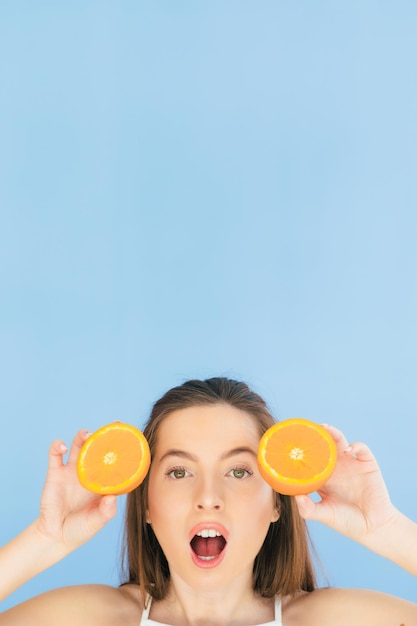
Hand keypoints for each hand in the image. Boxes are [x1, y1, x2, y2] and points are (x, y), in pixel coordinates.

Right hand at [36, 430, 116, 551]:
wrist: (55, 537)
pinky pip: (55, 455)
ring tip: (86, 435)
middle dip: (104, 435)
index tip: (129, 435)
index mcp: (103, 481)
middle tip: (112, 426)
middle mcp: (89, 472)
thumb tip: (112, 498)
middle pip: (98, 448)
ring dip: (83, 436)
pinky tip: (62, 447)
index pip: (114, 460)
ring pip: (78, 446)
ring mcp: (72, 471)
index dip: (122, 448)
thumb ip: (105, 512)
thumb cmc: (80, 529)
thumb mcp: (96, 522)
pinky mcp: (55, 474)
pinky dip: (57, 446)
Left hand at [295, 425, 397, 546]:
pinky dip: (355, 445)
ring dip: (333, 433)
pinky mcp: (367, 465)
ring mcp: (351, 464)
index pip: (310, 459)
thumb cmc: (347, 522)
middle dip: (316, 435)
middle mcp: (336, 467)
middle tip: (307, 428)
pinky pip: (361, 448)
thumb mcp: (325, 515)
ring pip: (340, 441)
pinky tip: (347, 450)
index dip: (302, 450)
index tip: (290, 443)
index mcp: (323, 477)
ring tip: (324, 428)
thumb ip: (309, 509)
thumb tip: (295, 497)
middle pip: (324, 445)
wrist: (373, 527)